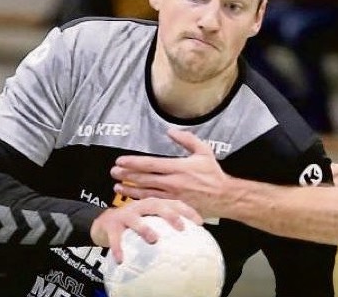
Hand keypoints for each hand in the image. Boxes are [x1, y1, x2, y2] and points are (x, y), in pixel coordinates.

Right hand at [90, 197, 201, 262]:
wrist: (103, 223)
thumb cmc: (133, 224)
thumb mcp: (150, 220)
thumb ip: (166, 226)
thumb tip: (191, 241)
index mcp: (153, 204)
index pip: (173, 203)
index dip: (187, 211)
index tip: (200, 222)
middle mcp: (140, 206)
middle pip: (157, 205)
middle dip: (170, 214)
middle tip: (181, 227)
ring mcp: (125, 214)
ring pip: (136, 219)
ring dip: (144, 228)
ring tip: (153, 239)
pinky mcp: (111, 224)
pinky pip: (115, 237)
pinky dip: (118, 248)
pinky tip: (121, 259)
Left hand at [111, 129, 230, 217]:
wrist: (223, 197)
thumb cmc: (213, 174)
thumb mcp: (204, 151)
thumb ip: (187, 139)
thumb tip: (170, 131)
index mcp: (179, 167)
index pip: (150, 164)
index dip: (133, 163)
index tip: (120, 161)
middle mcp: (173, 182)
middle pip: (144, 179)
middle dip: (126, 175)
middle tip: (114, 171)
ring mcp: (172, 196)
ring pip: (145, 192)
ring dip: (130, 188)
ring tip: (117, 185)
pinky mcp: (173, 207)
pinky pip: (153, 203)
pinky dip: (140, 200)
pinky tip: (131, 198)